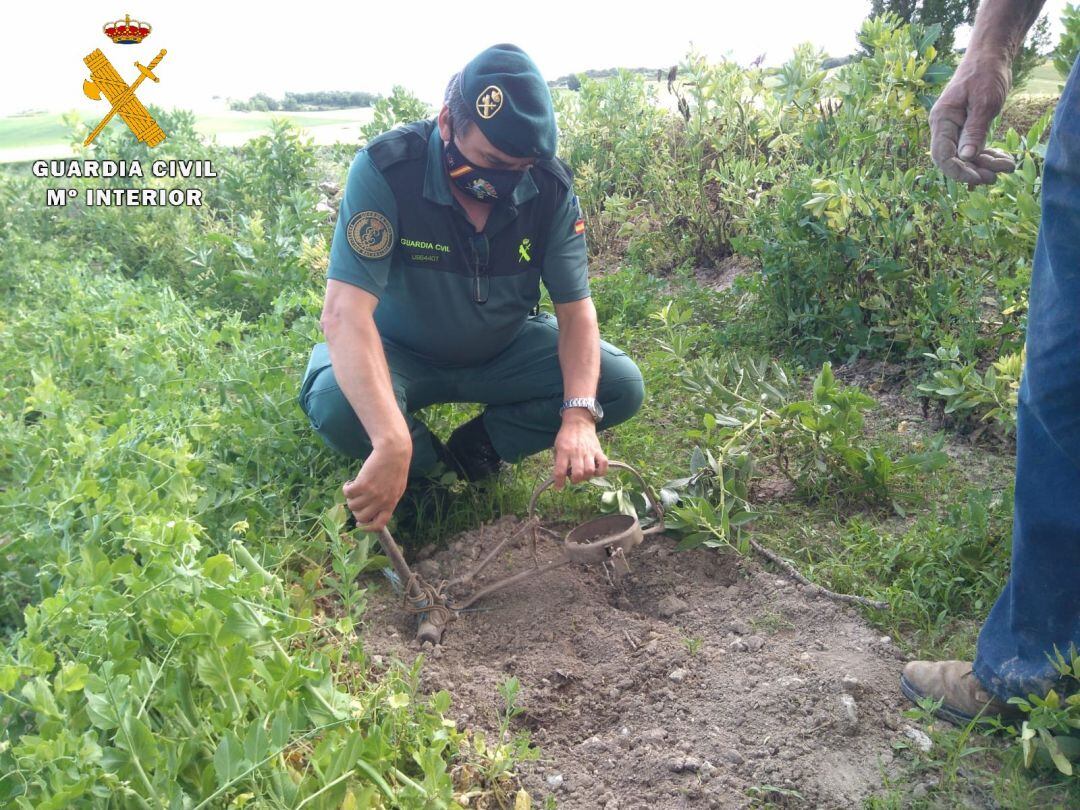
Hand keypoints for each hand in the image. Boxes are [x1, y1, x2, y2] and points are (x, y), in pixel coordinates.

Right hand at [343, 443, 410, 531]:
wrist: (393, 452)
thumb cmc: (395, 469)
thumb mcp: (396, 488)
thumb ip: (388, 501)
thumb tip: (375, 513)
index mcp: (391, 504)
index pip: (379, 524)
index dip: (367, 528)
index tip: (359, 523)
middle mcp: (381, 501)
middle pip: (362, 516)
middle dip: (356, 510)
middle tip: (356, 500)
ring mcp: (372, 494)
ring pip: (352, 505)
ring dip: (350, 498)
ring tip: (354, 488)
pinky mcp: (362, 484)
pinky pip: (347, 493)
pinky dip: (346, 488)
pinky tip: (350, 482)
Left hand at [552, 411, 607, 489]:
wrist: (579, 421)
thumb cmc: (566, 435)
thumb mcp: (557, 446)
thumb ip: (558, 460)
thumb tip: (560, 476)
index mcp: (564, 451)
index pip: (560, 471)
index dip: (559, 483)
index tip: (558, 488)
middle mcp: (576, 452)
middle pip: (578, 474)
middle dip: (575, 481)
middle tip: (573, 478)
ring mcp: (589, 451)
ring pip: (590, 471)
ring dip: (586, 477)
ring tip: (583, 474)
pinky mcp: (598, 450)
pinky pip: (604, 464)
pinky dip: (601, 471)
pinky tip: (596, 471)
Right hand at [929, 49, 1016, 184]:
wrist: (990, 55)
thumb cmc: (985, 73)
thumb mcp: (984, 102)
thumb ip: (974, 131)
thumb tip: (966, 158)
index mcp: (942, 120)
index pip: (942, 155)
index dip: (958, 171)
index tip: (979, 178)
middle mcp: (944, 127)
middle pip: (954, 159)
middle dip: (974, 170)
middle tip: (996, 177)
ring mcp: (955, 128)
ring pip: (965, 156)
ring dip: (985, 164)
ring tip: (1008, 166)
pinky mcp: (966, 127)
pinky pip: (973, 147)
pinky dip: (987, 155)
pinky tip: (1002, 158)